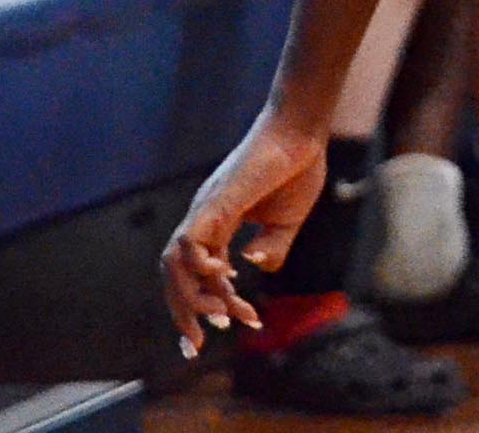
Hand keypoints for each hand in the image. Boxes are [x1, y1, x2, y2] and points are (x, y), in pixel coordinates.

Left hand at [161, 113, 327, 356]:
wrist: (303, 133)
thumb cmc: (298, 169)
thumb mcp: (288, 222)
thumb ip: (271, 248)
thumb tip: (253, 268)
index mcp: (218, 226)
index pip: (198, 274)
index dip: (204, 305)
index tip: (219, 333)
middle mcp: (204, 220)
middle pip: (176, 275)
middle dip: (183, 313)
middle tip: (198, 345)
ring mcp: (206, 210)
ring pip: (176, 262)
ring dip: (191, 296)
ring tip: (218, 316)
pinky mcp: (216, 201)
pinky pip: (192, 239)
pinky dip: (197, 263)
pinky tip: (222, 276)